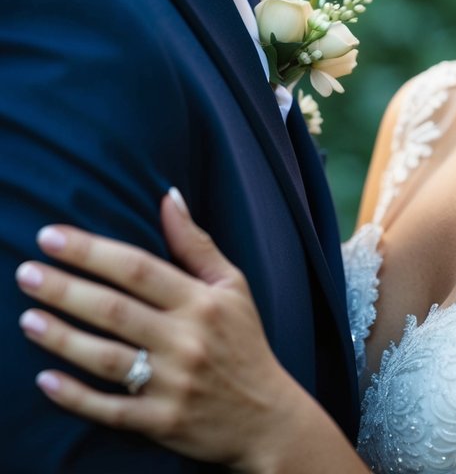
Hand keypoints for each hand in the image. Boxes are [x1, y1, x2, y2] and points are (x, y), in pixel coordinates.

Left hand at [15, 190, 293, 473]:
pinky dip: (76, 396)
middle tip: (26, 273)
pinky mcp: (161, 423)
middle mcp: (186, 340)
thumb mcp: (232, 285)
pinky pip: (110, 410)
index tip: (51, 236)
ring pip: (107, 358)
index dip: (92, 251)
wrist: (266, 418)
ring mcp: (172, 385)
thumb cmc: (243, 341)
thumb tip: (168, 195)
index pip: (138, 268)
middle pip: (115, 310)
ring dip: (62, 338)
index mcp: (202, 301)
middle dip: (65, 289)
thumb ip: (196, 242)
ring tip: (27, 318)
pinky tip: (45, 380)